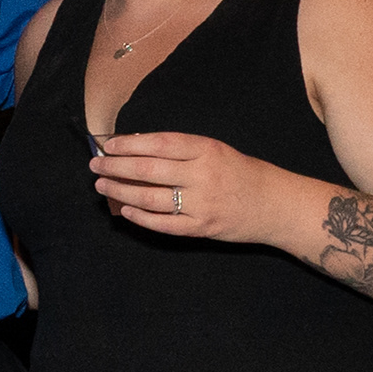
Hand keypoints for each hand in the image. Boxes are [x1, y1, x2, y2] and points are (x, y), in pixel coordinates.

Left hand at [90, 129, 305, 244]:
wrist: (276, 205)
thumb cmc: (243, 174)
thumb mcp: (218, 151)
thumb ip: (183, 151)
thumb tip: (139, 146)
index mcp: (207, 150)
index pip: (159, 143)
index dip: (129, 143)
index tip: (108, 144)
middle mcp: (203, 175)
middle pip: (148, 170)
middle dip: (115, 167)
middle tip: (95, 165)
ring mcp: (201, 204)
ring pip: (149, 198)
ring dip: (120, 191)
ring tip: (102, 186)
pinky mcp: (200, 228)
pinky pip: (162, 224)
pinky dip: (139, 217)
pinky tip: (124, 210)